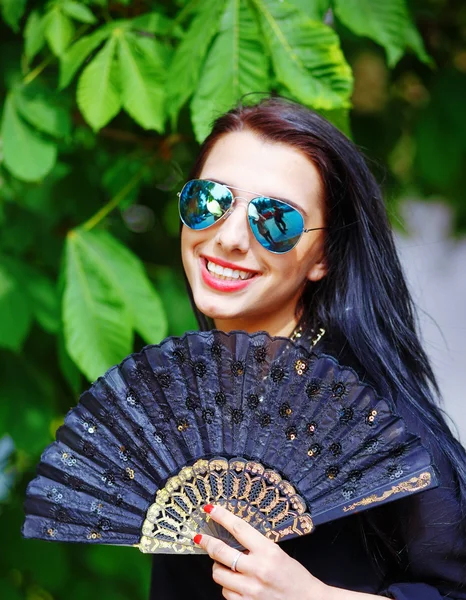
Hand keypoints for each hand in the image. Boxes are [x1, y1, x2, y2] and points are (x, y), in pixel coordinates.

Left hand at [193, 503, 327, 599]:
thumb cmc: (295, 577)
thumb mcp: (277, 553)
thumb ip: (255, 546)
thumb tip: (232, 536)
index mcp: (268, 551)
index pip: (238, 528)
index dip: (221, 516)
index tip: (211, 509)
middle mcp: (257, 569)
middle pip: (221, 551)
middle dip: (207, 542)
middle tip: (201, 538)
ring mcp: (250, 589)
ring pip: (219, 573)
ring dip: (218, 567)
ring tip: (226, 565)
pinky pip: (225, 592)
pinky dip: (227, 586)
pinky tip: (236, 582)